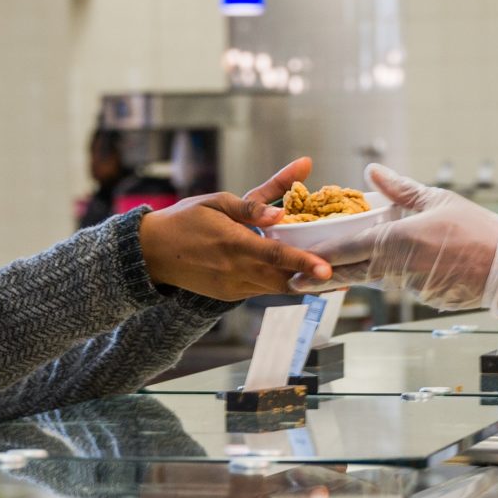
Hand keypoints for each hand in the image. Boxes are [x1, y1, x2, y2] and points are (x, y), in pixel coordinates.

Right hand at [137, 160, 332, 300]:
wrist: (152, 253)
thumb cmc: (186, 219)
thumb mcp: (218, 201)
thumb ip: (254, 203)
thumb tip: (283, 208)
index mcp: (233, 243)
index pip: (276, 256)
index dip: (304, 264)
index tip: (328, 270)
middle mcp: (236, 271)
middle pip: (284, 280)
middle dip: (314, 280)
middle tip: (346, 275)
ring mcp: (233, 287)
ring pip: (276, 288)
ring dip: (301, 283)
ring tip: (328, 275)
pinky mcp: (230, 296)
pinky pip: (263, 290)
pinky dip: (281, 283)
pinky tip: (297, 274)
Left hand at [293, 163, 497, 311]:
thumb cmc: (476, 230)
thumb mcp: (436, 200)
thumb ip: (400, 189)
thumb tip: (372, 171)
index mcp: (395, 241)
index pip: (346, 249)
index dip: (317, 255)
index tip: (294, 261)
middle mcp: (396, 268)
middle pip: (349, 273)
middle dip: (319, 277)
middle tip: (293, 281)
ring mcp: (408, 285)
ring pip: (373, 278)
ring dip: (351, 275)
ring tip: (325, 273)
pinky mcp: (420, 296)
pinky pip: (396, 283)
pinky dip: (386, 276)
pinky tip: (384, 270)